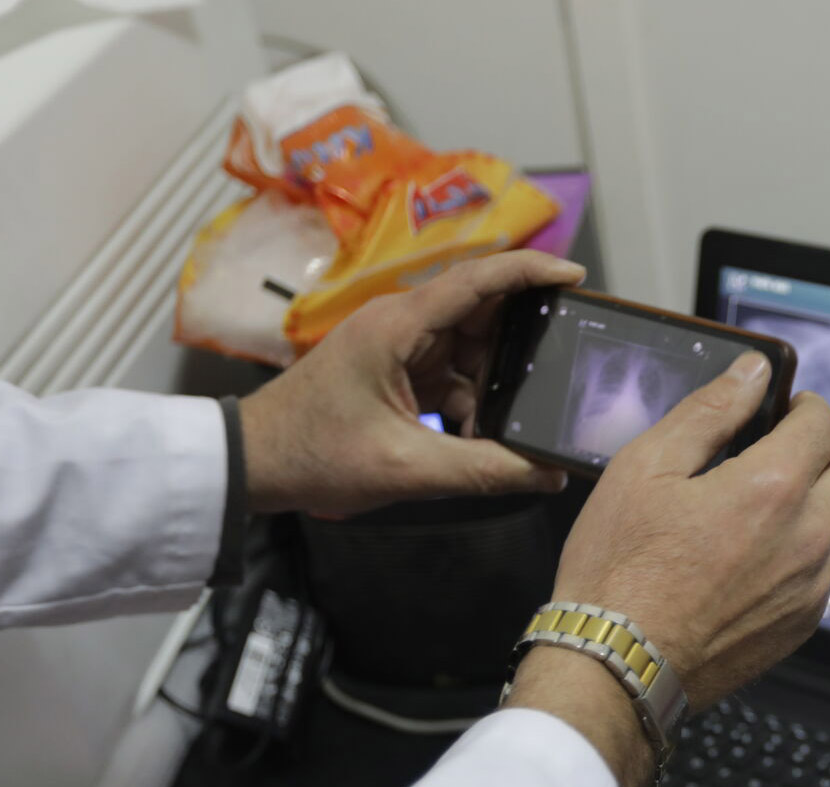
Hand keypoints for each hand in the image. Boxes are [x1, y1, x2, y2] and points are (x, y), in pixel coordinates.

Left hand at [238, 250, 580, 515]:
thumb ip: (485, 471)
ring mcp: (397, 346)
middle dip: (520, 344)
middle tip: (555, 373)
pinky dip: (472, 400)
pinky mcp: (395, 370)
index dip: (530, 271)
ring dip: (494, 382)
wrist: (254, 463)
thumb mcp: (408, 469)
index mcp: (398, 327)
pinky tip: (478, 435)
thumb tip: (546, 473)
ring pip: (470, 348)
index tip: (575, 274)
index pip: (478, 280)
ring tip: (509, 421)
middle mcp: (400, 325)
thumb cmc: (314, 455)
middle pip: (482, 314)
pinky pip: (452, 373)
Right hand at [510, 350, 829, 735]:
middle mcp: (806, 537)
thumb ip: (709, 411)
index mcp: (771, 489)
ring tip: (781, 503)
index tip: (784, 414)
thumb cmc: (620, 570)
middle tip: (791, 453)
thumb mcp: (645, 467)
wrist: (617, 663)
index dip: (805, 408)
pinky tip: (768, 552)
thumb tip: (752, 374)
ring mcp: (811, 586)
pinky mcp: (802, 623)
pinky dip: (816, 550)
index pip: (827, 423)